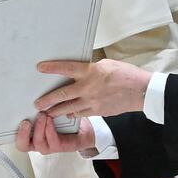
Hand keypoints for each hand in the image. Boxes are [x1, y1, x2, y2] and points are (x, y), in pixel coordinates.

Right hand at [15, 113, 94, 154]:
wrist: (84, 128)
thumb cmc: (62, 118)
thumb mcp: (47, 111)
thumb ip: (36, 108)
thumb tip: (26, 93)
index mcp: (31, 136)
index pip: (17, 139)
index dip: (14, 133)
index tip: (17, 119)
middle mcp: (37, 143)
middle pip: (22, 146)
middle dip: (23, 134)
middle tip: (26, 121)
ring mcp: (48, 147)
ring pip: (38, 143)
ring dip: (39, 128)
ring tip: (42, 115)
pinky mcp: (60, 147)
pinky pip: (52, 141)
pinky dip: (50, 130)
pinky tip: (51, 119)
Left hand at [35, 59, 149, 117]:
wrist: (141, 90)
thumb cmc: (126, 74)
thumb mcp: (106, 64)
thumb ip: (91, 69)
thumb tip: (80, 71)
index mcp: (90, 71)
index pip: (66, 68)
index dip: (52, 68)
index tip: (39, 68)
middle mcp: (88, 87)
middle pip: (62, 95)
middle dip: (48, 100)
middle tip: (37, 103)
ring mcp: (92, 101)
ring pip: (69, 108)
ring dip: (57, 111)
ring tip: (47, 113)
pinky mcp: (98, 111)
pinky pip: (81, 113)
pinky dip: (73, 113)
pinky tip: (68, 113)